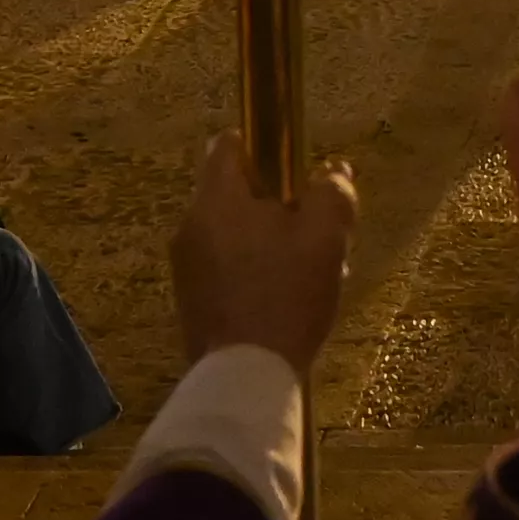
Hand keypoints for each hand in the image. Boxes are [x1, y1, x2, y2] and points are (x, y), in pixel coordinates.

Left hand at [171, 131, 356, 371]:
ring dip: (267, 242)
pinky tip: (284, 300)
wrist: (245, 375)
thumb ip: (332, 193)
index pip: (229, 144)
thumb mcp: (325, 238)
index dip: (264, 146)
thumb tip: (333, 171)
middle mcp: (191, 226)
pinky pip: (224, 267)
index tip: (295, 170)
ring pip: (232, 234)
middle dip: (276, 205)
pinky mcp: (190, 300)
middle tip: (312, 232)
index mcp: (217, 200)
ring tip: (306, 273)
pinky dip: (252, 271)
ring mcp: (185, 266)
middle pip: (234, 194)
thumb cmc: (286, 295)